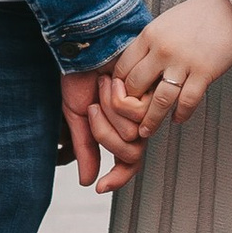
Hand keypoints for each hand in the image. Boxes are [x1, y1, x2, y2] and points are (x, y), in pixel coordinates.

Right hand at [58, 67, 145, 192]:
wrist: (87, 44)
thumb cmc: (81, 75)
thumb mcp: (77, 116)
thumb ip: (86, 148)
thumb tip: (88, 182)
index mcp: (121, 127)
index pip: (128, 162)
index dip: (117, 179)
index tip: (100, 188)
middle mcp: (139, 119)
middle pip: (128, 152)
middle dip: (103, 132)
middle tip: (94, 105)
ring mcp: (148, 106)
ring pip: (131, 134)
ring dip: (110, 111)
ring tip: (107, 85)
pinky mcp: (154, 91)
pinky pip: (135, 114)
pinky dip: (117, 98)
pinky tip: (115, 79)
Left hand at [105, 0, 231, 136]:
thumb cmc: (199, 13)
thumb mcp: (165, 23)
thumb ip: (150, 44)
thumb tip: (137, 68)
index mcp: (150, 35)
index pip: (122, 68)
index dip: (118, 87)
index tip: (121, 98)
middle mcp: (162, 50)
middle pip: (135, 87)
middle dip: (130, 106)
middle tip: (131, 118)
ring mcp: (183, 62)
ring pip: (158, 101)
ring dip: (150, 121)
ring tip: (146, 132)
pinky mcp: (204, 72)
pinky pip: (187, 101)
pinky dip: (181, 114)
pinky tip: (177, 119)